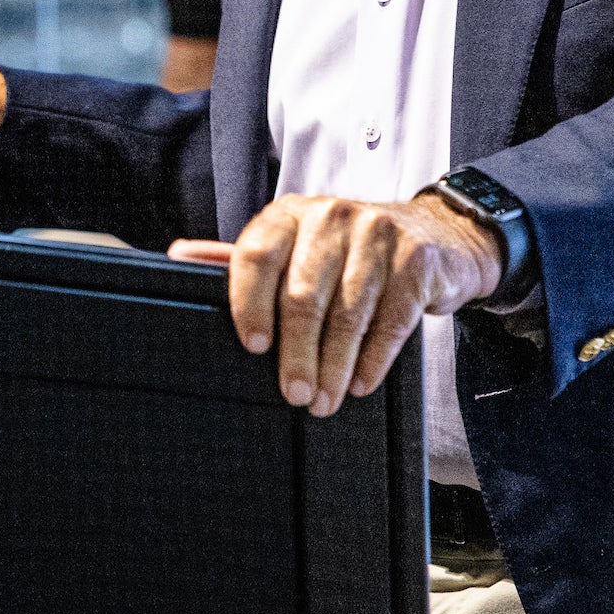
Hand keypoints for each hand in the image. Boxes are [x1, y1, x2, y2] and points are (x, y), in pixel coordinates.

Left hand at [166, 191, 502, 417]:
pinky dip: (374, 358)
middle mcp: (332, 215)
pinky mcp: (417, 260)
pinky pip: (392, 319)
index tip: (252, 346)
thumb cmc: (349, 252)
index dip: (249, 304)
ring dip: (334, 366)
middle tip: (293, 394)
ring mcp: (378, 234)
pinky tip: (362, 382)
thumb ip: (245, 259)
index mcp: (290, 214)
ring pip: (348, 313)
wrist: (433, 235)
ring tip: (324, 400)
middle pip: (304, 294)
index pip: (257, 255)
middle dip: (296, 354)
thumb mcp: (296, 247)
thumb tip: (180, 257)